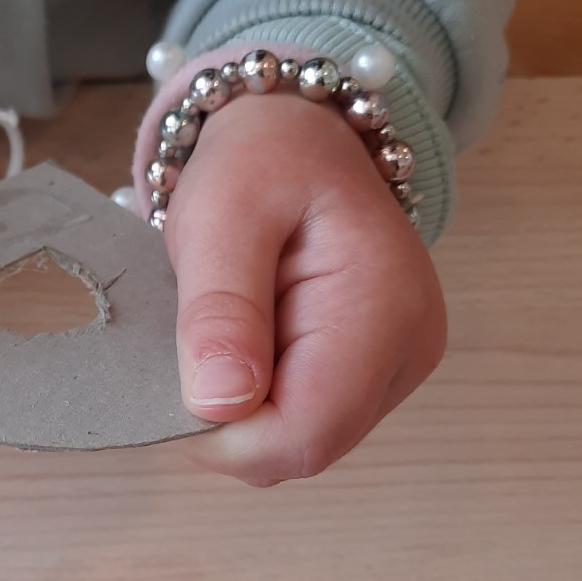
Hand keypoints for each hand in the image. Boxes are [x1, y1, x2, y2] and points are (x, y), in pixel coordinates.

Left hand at [162, 93, 446, 484]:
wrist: (299, 132)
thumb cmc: (261, 161)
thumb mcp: (221, 217)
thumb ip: (221, 311)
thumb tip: (219, 405)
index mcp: (383, 311)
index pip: (304, 436)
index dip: (226, 437)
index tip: (172, 385)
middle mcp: (409, 351)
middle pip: (303, 448)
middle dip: (230, 422)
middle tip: (186, 347)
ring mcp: (399, 365)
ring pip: (301, 442)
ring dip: (242, 409)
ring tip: (219, 333)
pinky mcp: (378, 372)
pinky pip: (306, 419)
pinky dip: (259, 397)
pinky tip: (242, 343)